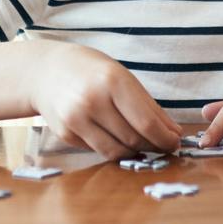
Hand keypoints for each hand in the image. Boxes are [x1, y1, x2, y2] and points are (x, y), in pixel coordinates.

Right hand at [28, 44, 182, 158]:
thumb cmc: (92, 71)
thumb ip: (148, 106)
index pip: (146, 123)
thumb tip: (173, 133)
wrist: (46, 71)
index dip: (165, 138)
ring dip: (135, 152)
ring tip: (142, 144)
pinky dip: (112, 147)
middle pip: (133, 140)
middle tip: (163, 145)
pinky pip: (98, 150)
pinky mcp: (65, 134)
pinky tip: (116, 136)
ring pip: (116, 152)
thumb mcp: (123, 77)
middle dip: (153, 146)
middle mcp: (92, 101)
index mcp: (112, 82)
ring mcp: (76, 120)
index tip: (175, 142)